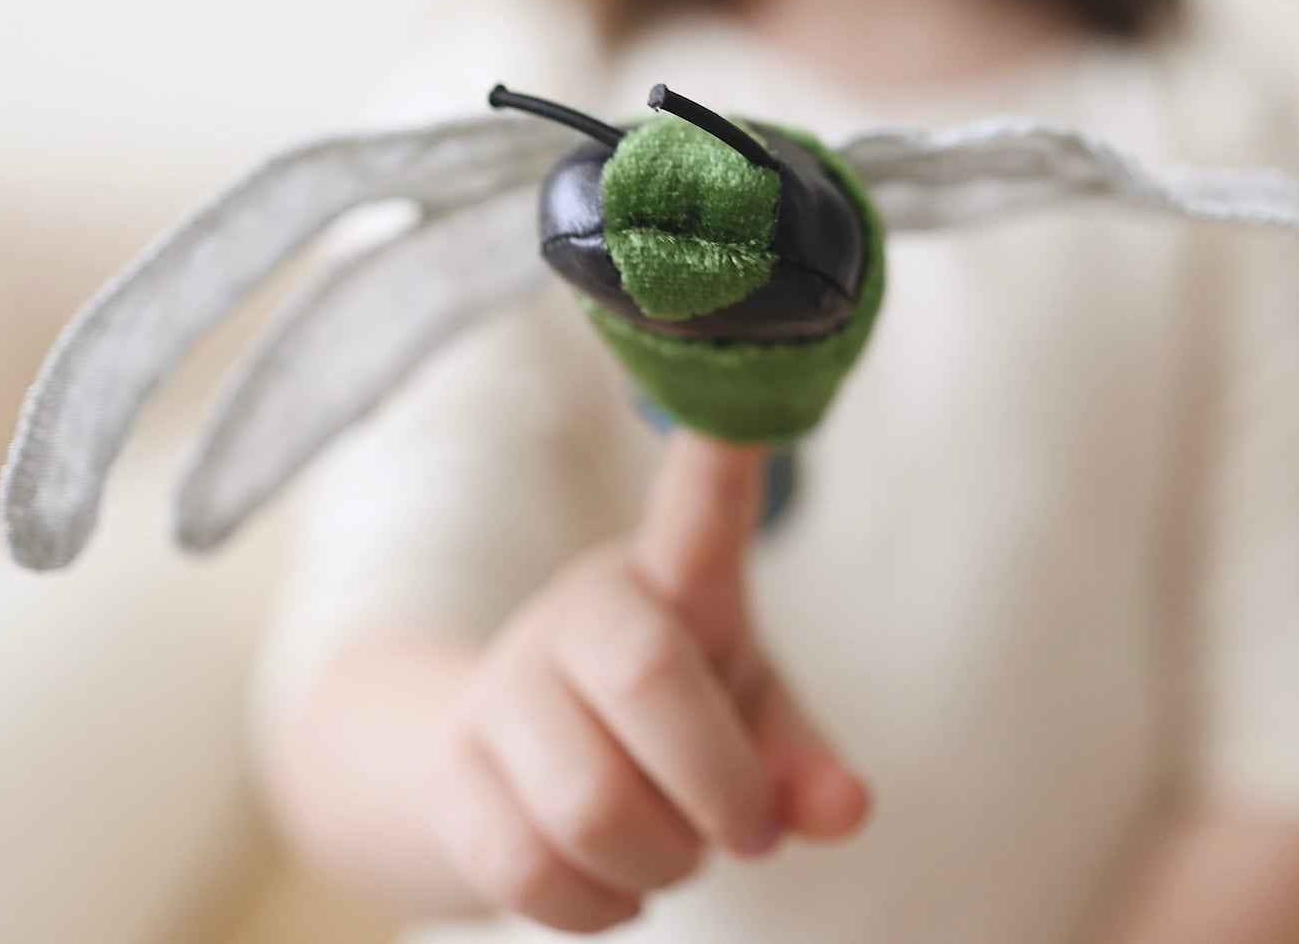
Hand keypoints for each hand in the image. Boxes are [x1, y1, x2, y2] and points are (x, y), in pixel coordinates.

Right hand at [427, 426, 870, 933]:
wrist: (501, 770)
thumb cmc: (661, 730)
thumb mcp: (746, 724)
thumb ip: (798, 762)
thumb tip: (846, 809)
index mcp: (669, 583)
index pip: (698, 511)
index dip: (721, 457)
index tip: (748, 404)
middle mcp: (580, 613)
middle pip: (650, 679)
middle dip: (719, 789)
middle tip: (744, 830)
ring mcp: (505, 687)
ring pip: (586, 802)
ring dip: (657, 864)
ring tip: (667, 853)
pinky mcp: (453, 772)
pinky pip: (527, 868)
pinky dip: (593, 907)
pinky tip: (606, 883)